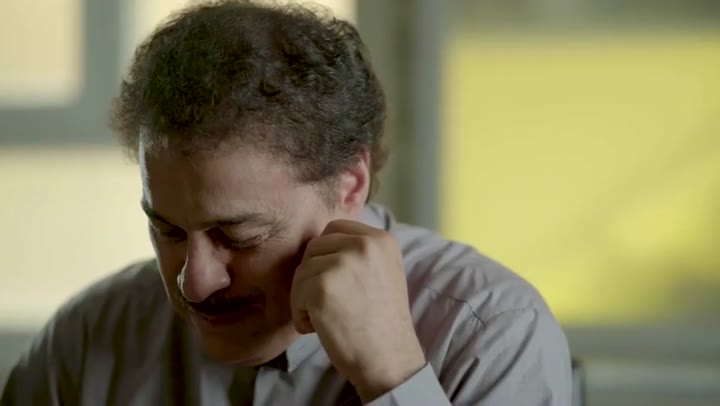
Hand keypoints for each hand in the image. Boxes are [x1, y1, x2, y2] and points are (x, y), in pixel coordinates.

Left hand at [290, 219, 425, 401]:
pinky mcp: (322, 286)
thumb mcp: (382, 272)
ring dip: (305, 296)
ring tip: (326, 318)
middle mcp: (364, 244)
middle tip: (329, 303)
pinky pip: (296, 293)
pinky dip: (301, 314)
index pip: (335, 229)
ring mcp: (343, 263)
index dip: (327, 255)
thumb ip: (358, 253)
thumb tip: (319, 246)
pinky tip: (319, 328)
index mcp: (381, 239)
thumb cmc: (382, 323)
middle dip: (314, 275)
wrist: (389, 360)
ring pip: (302, 270)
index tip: (335, 282)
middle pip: (315, 247)